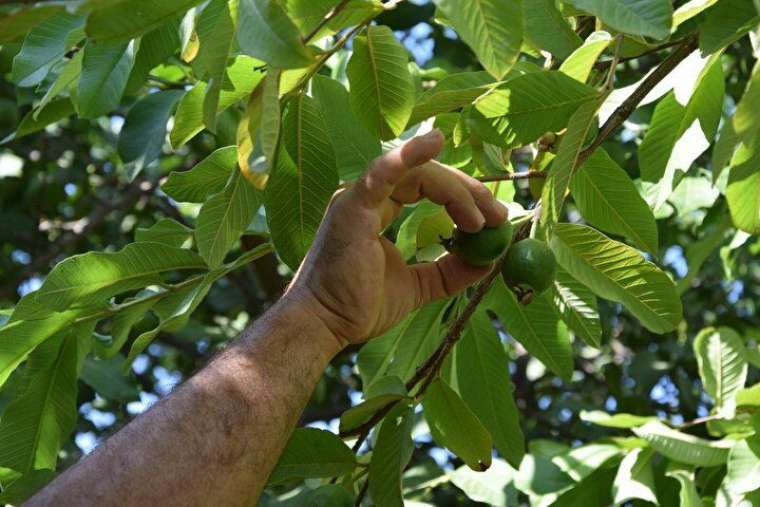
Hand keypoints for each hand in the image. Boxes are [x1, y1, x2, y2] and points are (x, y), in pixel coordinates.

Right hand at [284, 130, 507, 350]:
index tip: (495, 220)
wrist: (326, 325)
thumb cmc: (359, 306)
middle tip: (499, 216)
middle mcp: (368, 197)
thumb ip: (449, 272)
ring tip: (482, 220)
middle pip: (427, 176)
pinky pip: (382, 173)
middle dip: (468, 193)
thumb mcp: (418, 287)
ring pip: (417, 174)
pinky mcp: (352, 206)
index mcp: (378, 210)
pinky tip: (434, 141)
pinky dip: (408, 155)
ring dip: (456, 191)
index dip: (464, 198)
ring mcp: (358, 197)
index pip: (428, 188)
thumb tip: (488, 260)